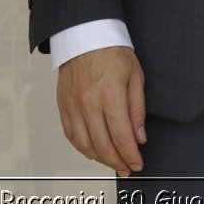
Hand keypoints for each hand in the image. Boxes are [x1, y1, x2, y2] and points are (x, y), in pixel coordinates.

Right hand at [56, 46, 145, 174]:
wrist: (85, 35)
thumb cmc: (113, 52)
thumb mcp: (136, 76)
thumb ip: (137, 109)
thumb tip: (139, 137)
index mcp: (110, 95)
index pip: (122, 136)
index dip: (131, 155)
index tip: (138, 163)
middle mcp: (88, 103)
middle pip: (103, 145)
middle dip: (117, 161)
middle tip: (127, 168)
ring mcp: (73, 106)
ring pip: (85, 145)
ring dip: (100, 159)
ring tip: (113, 162)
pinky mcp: (63, 106)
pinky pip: (71, 135)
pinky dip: (83, 148)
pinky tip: (93, 151)